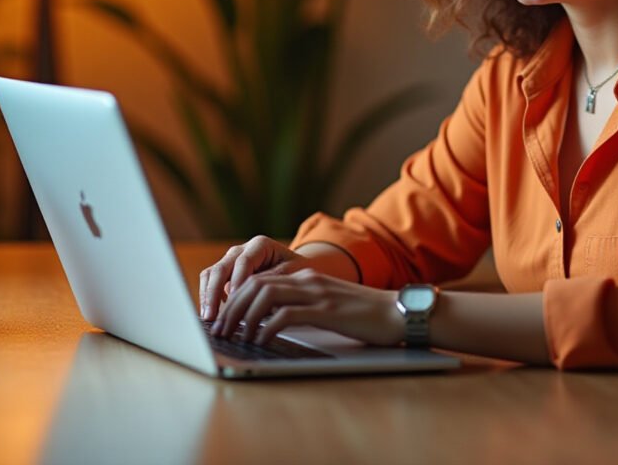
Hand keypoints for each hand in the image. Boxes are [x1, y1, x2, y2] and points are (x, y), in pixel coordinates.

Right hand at [199, 236, 311, 321]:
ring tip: (208, 318)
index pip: (243, 262)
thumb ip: (274, 280)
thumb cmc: (297, 269)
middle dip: (213, 293)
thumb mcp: (293, 272)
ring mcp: (230, 260)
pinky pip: (210, 282)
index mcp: (259, 245)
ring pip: (210, 274)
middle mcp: (241, 250)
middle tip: (212, 315)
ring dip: (207, 296)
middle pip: (221, 268)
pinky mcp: (225, 273)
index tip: (234, 301)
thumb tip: (255, 295)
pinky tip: (214, 315)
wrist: (296, 266)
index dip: (237, 282)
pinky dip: (208, 297)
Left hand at [211, 267, 401, 346]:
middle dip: (231, 306)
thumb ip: (300, 306)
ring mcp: (316, 293)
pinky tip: (260, 341)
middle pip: (255, 285)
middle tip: (219, 328)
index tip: (222, 316)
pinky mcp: (326, 310)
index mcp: (304, 276)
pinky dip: (267, 328)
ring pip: (265, 296)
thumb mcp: (326, 305)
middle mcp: (306, 279)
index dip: (235, 296)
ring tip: (235, 335)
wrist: (398, 312)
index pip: (258, 279)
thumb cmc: (363, 314)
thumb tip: (268, 322)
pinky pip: (287, 315)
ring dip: (244, 316)